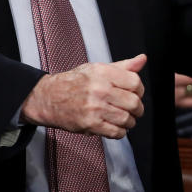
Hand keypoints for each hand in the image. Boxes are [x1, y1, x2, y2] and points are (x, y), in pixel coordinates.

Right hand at [21, 54, 146, 138]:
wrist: (49, 97)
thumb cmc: (75, 82)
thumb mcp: (98, 68)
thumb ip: (123, 66)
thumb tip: (142, 60)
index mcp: (103, 73)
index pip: (135, 82)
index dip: (140, 90)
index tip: (136, 94)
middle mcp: (99, 89)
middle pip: (134, 102)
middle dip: (138, 109)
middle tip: (134, 109)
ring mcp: (94, 108)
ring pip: (126, 119)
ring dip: (130, 122)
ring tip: (125, 119)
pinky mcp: (90, 124)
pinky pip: (115, 132)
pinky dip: (120, 132)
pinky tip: (115, 126)